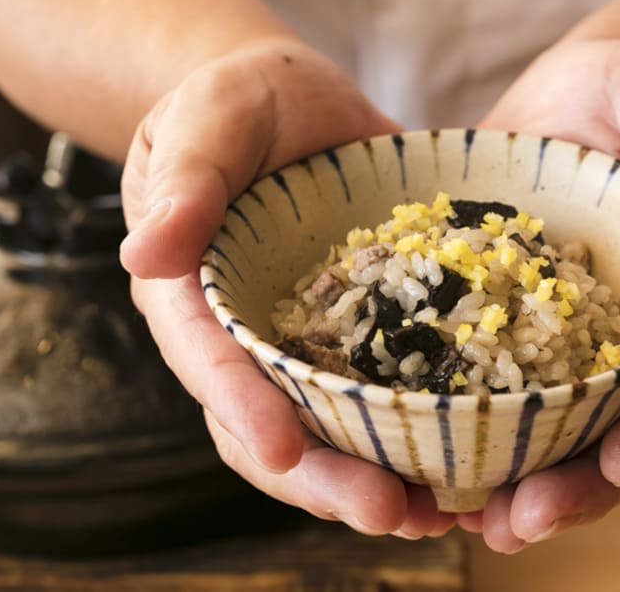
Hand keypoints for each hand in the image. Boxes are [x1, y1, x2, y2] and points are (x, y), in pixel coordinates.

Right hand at [119, 40, 454, 538]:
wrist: (295, 104)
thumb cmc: (237, 105)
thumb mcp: (206, 121)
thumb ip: (183, 179)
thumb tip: (145, 254)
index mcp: (194, 301)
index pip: (211, 365)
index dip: (245, 410)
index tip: (286, 451)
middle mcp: (248, 342)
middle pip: (273, 427)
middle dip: (326, 479)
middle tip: (390, 513)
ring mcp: (310, 346)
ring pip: (333, 433)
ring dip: (381, 481)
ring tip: (439, 516)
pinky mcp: (368, 336)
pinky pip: (387, 397)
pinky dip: (422, 437)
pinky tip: (473, 466)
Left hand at [466, 38, 619, 551]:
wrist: (575, 97)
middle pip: (611, 426)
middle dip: (576, 484)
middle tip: (521, 525)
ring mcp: (558, 338)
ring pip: (548, 425)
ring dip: (514, 479)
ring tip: (467, 521)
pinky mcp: (499, 323)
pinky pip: (484, 384)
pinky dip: (464, 428)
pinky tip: (424, 463)